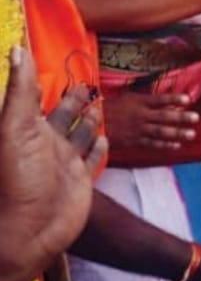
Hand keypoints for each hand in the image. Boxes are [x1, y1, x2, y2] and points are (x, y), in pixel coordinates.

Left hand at [0, 47, 106, 280]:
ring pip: (80, 133)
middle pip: (62, 113)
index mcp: (27, 128)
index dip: (43, 80)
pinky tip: (106, 137)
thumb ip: (21, 91)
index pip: (35, 97)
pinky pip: (92, 158)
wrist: (29, 232)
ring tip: (100, 102)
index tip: (57, 60)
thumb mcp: (14, 129)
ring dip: (89, 118)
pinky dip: (99, 147)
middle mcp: (45, 142)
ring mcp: (64, 161)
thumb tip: (18, 48)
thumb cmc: (17, 179)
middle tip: (87, 81)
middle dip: (73, 98)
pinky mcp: (81, 179)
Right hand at [104, 91, 199, 151]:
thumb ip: (145, 99)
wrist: (94, 124)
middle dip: (180, 117)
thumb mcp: (127, 98)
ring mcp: (138, 130)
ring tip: (191, 134)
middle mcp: (140, 115)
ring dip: (177, 133)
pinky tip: (177, 146)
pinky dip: (165, 145)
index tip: (188, 99)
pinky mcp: (134, 141)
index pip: (159, 100)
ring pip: (160, 132)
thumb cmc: (111, 108)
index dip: (174, 99)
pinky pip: (152, 144)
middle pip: (163, 116)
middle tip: (195, 118)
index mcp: (139, 102)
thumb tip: (163, 98)